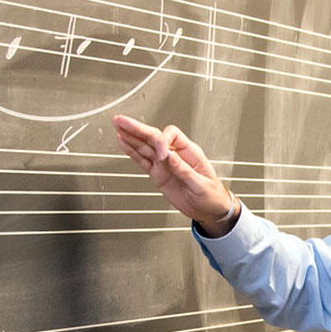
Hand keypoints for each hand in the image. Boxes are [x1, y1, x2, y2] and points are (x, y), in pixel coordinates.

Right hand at [113, 115, 238, 235]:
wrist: (210, 210)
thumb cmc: (212, 195)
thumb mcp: (201, 185)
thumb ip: (183, 170)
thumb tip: (169, 156)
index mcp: (190, 152)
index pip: (171, 136)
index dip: (162, 142)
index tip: (161, 157)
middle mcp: (175, 154)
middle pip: (153, 136)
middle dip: (137, 128)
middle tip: (121, 121)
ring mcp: (165, 164)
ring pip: (145, 146)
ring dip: (131, 136)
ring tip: (118, 126)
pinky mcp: (158, 174)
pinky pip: (143, 160)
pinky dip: (132, 151)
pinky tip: (123, 142)